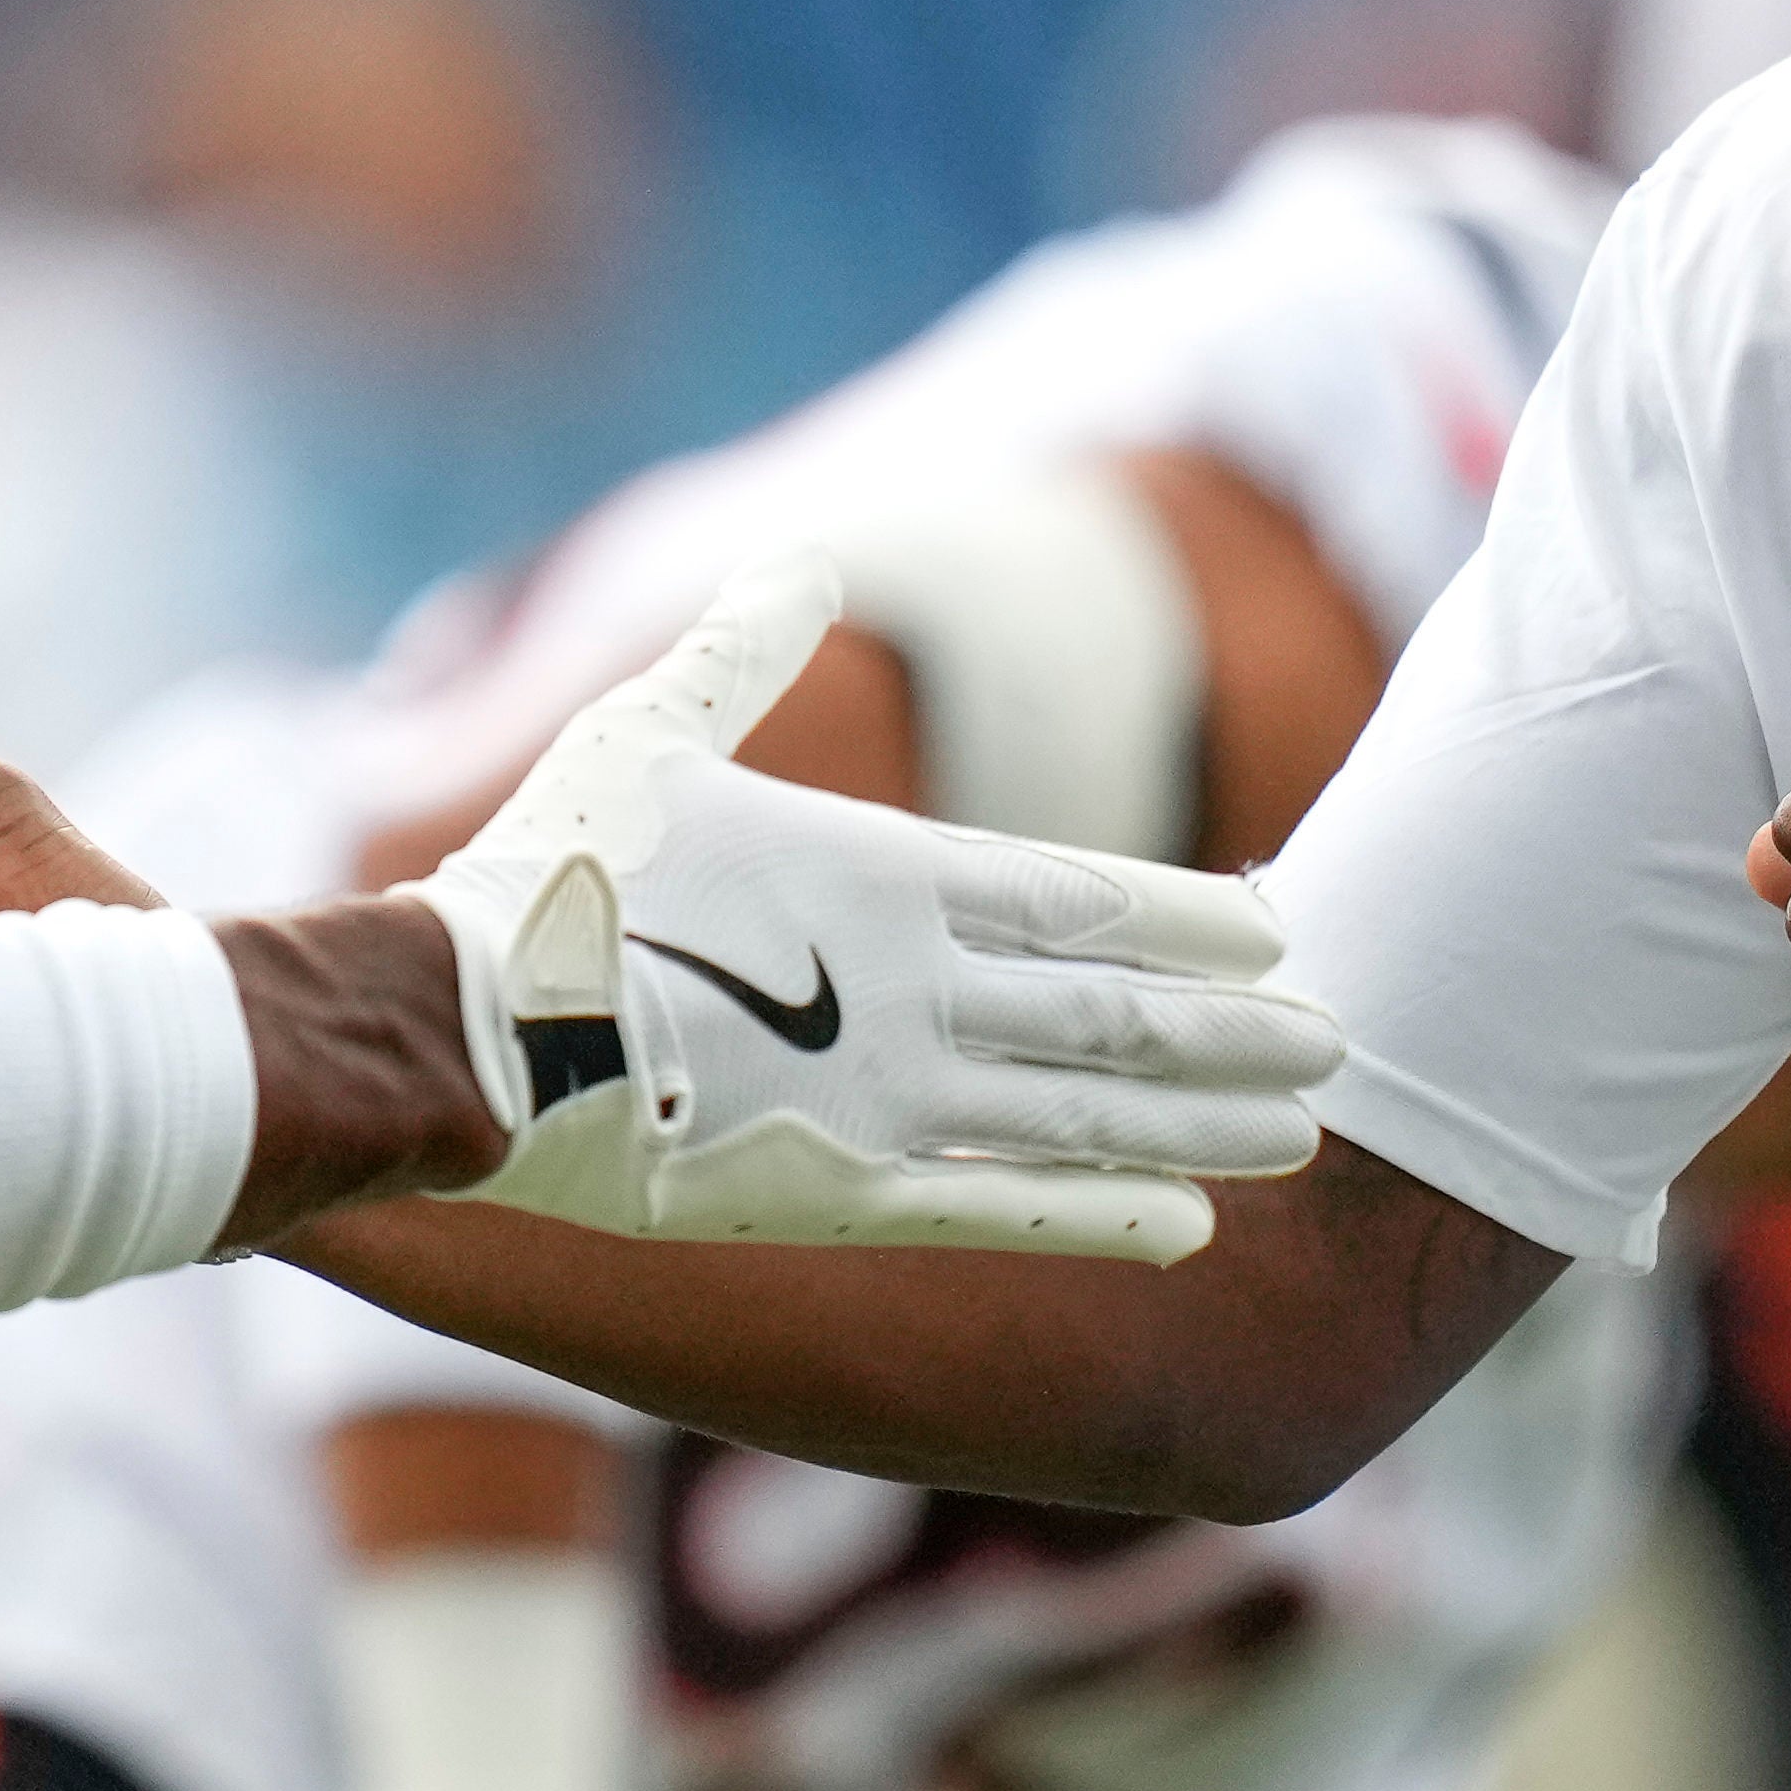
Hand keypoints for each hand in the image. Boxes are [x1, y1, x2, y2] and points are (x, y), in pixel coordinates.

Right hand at [419, 560, 1337, 1260]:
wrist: (451, 1028)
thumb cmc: (542, 877)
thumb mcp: (645, 733)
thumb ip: (740, 654)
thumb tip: (802, 562)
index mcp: (880, 874)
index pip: (1078, 896)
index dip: (1188, 916)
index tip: (1277, 928)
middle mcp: (911, 987)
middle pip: (1114, 1010)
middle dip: (1233, 1029)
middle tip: (1340, 1046)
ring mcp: (884, 1098)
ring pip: (1087, 1112)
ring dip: (1203, 1123)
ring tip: (1303, 1137)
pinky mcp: (837, 1195)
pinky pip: (1001, 1211)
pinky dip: (1102, 1217)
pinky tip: (1191, 1229)